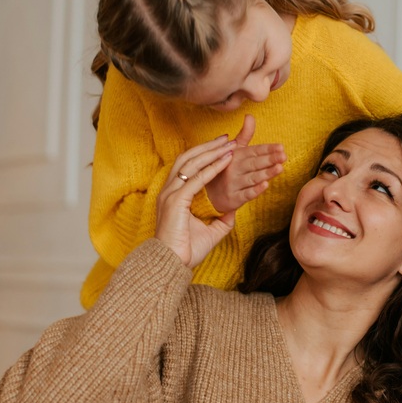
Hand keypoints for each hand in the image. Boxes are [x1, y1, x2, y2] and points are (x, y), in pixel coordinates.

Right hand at [156, 136, 237, 267]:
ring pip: (191, 164)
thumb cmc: (186, 251)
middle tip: (226, 139)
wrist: (172, 264)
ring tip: (229, 144)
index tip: (221, 147)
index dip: (203, 154)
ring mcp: (170, 194)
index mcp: (173, 196)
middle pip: (188, 159)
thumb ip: (220, 221)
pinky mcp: (176, 201)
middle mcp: (169, 191)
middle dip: (208, 147)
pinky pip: (196, 179)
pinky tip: (225, 161)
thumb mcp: (209, 232)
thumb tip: (232, 214)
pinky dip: (212, 168)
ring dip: (211, 152)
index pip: (187, 167)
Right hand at [205, 114, 285, 213]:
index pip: (254, 151)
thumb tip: (249, 115)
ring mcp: (234, 184)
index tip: (281, 147)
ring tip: (280, 168)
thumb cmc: (226, 169)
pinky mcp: (234, 198)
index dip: (267, 149)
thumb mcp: (233, 151)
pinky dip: (255, 190)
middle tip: (283, 155)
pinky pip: (246, 194)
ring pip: (252, 178)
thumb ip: (244, 135)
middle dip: (269, 159)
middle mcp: (234, 168)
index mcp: (236, 155)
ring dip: (266, 173)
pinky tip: (265, 185)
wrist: (208, 195)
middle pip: (254, 163)